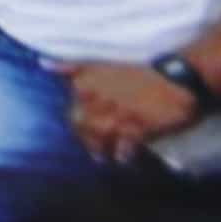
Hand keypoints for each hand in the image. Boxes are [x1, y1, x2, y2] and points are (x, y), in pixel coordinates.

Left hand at [65, 60, 202, 160]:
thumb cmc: (140, 72)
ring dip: (102, 149)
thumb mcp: (100, 65)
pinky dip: (123, 153)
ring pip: (99, 138)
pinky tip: (125, 158)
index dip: (80, 125)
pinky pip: (123, 147)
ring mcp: (116, 114)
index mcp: (84, 84)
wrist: (178, 78)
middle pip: (82, 128)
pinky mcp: (137, 126)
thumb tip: (41, 64)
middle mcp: (96, 99)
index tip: (85, 132)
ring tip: (107, 157)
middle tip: (95, 152)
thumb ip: (71, 68)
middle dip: (88, 141)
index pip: (72, 112)